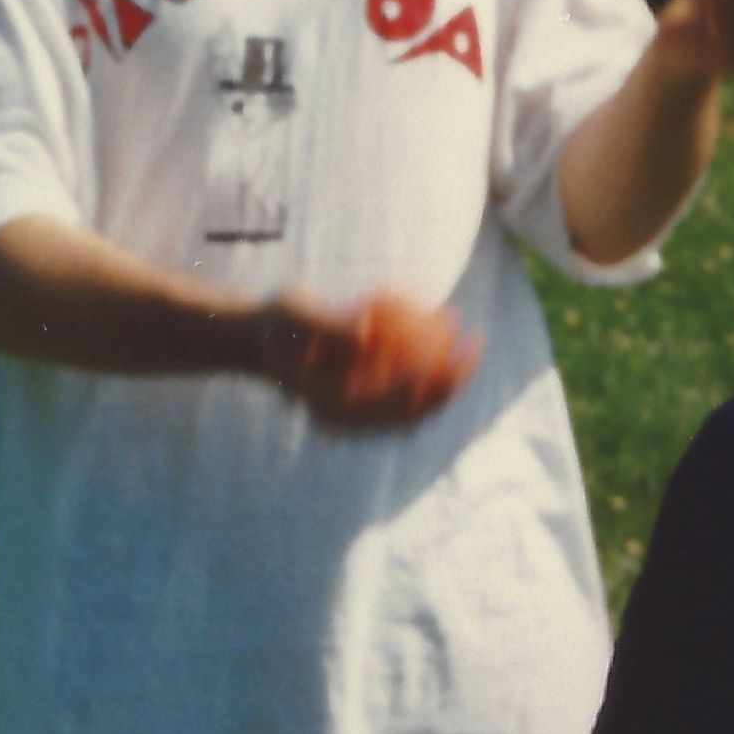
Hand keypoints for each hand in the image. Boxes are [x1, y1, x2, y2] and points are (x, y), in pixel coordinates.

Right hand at [258, 289, 481, 429]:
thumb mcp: (293, 312)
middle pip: (414, 411)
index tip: (453, 353)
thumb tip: (364, 332)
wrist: (259, 338)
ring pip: (417, 404)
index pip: (392, 406)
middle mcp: (349, 421)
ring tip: (473, 340)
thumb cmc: (277, 320)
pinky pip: (406, 385)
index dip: (429, 385)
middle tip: (474, 345)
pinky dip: (430, 363)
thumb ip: (325, 324)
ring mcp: (358, 415)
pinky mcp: (365, 400)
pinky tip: (451, 328)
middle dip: (452, 384)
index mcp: (333, 410)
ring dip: (449, 377)